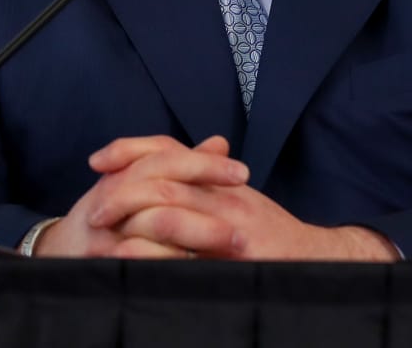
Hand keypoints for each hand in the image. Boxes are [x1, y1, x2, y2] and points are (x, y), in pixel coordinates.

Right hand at [33, 134, 248, 256]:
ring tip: (233, 238)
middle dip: (204, 187)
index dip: (203, 162)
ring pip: (153, 217)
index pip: (165, 156)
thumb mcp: (138, 187)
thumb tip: (219, 143)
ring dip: (197, 228)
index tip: (242, 172)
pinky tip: (198, 263)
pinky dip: (169, 257)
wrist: (58, 252)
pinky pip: (139, 255)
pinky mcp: (103, 258)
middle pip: (160, 179)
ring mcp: (107, 227)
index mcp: (124, 173)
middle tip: (245, 199)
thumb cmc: (106, 218)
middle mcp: (113, 193)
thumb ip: (178, 167)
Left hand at [38, 135, 396, 261]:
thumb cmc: (269, 233)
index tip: (96, 161)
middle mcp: (223, 194)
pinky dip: (154, 257)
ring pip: (171, 209)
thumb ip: (203, 176)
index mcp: (218, 178)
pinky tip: (131, 263)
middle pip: (162, 175)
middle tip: (94, 209)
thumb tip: (167, 156)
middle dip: (121, 189)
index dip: (129, 150)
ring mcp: (229, 226)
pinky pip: (187, 254)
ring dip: (130, 220)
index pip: (168, 150)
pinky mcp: (235, 257)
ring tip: (102, 236)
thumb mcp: (234, 198)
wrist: (318, 261)